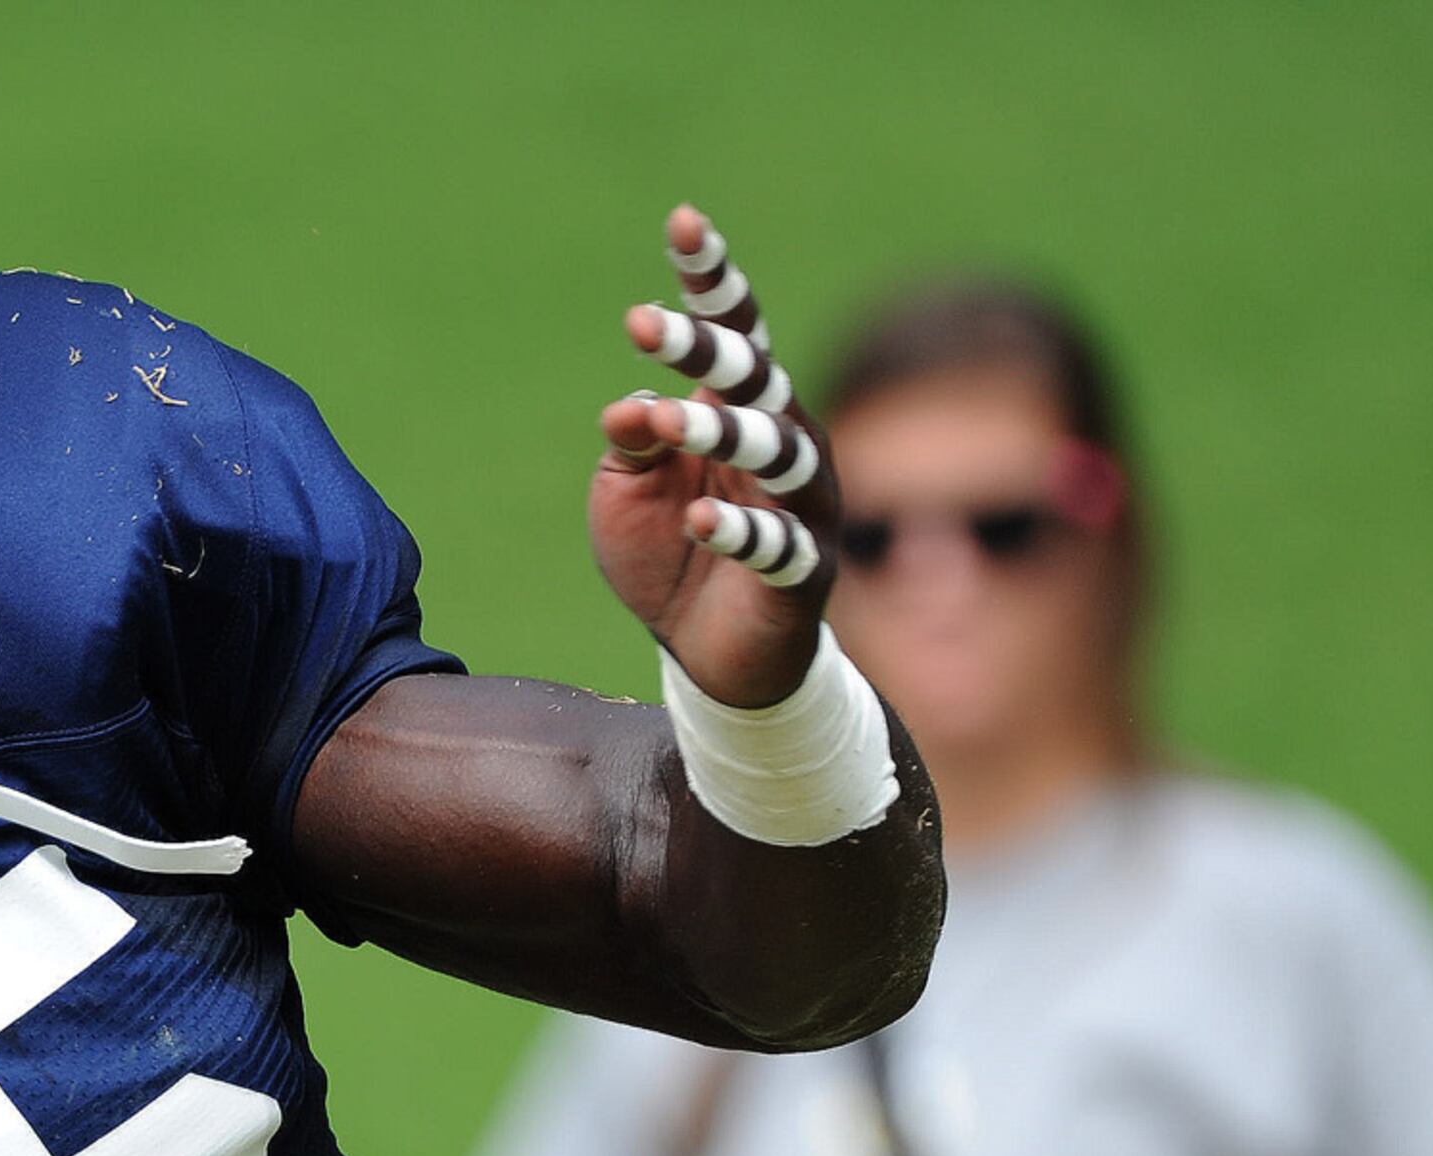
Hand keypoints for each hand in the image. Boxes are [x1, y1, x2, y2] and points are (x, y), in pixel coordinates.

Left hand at [587, 206, 841, 709]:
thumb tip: (629, 404)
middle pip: (756, 380)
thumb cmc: (668, 553)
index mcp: (742, 412)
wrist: (708, 657)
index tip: (682, 221)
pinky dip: (740, 531)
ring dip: (720, 433)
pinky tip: (701, 519)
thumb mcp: (627, 491)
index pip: (736, 331)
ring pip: (778, 452)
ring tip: (666, 423)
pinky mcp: (805, 572)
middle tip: (643, 325)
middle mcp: (787, 443)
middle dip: (704, 350)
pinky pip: (780, 545)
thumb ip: (632, 443)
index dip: (712, 278)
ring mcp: (804, 505)